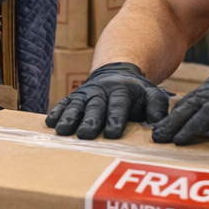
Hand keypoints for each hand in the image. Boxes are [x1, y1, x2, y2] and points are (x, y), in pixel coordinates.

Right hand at [45, 62, 168, 139]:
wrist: (115, 73)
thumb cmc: (136, 92)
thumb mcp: (152, 94)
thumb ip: (157, 106)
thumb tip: (159, 123)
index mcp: (122, 91)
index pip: (118, 105)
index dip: (115, 118)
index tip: (112, 133)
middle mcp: (101, 91)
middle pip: (95, 106)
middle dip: (89, 120)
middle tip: (86, 135)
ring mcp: (85, 93)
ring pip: (76, 105)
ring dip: (69, 118)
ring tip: (63, 131)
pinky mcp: (73, 97)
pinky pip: (63, 103)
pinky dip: (56, 112)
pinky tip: (50, 123)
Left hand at [151, 49, 208, 144]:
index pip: (190, 103)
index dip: (174, 115)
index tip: (162, 127)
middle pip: (184, 105)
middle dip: (167, 120)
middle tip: (152, 134)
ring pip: (190, 108)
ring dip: (172, 124)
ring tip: (159, 138)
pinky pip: (207, 114)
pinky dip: (191, 126)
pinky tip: (181, 138)